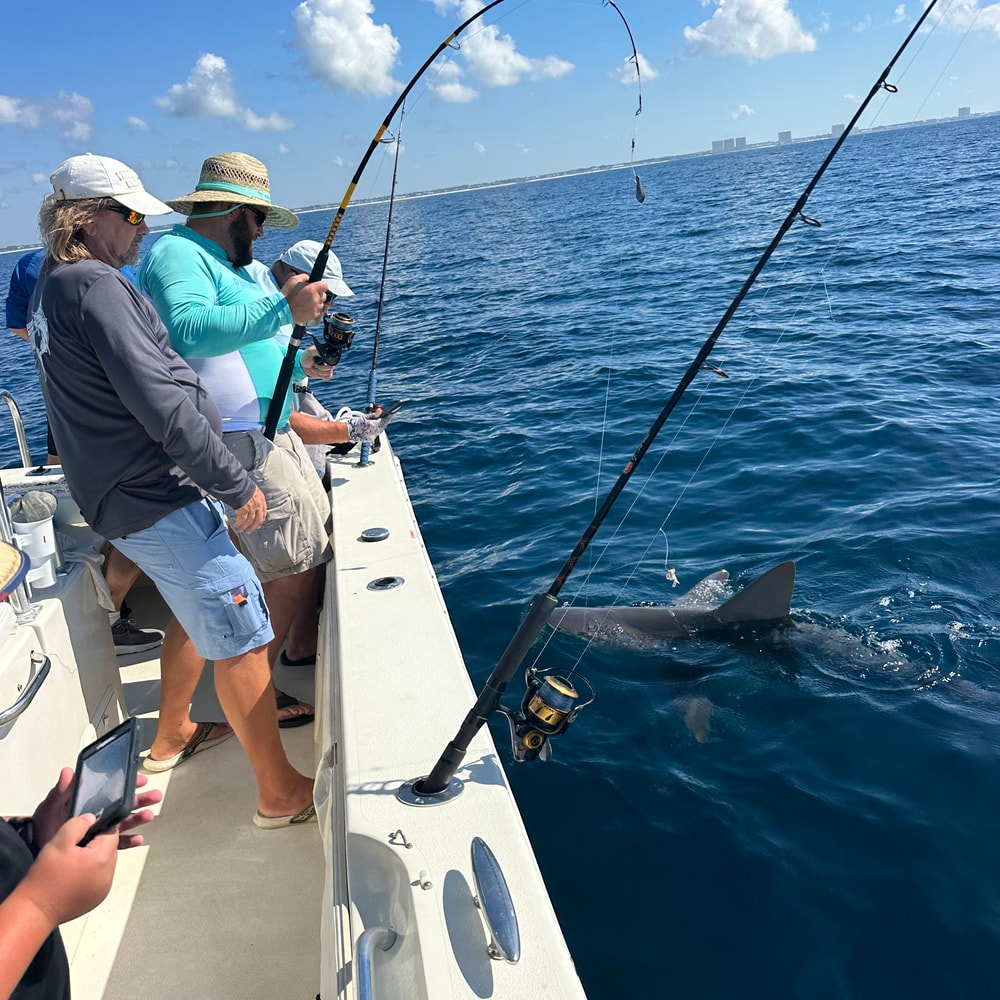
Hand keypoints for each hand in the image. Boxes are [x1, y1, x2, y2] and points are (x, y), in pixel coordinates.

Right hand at [19, 814, 117, 925]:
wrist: (34, 911)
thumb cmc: (44, 879)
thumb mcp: (59, 842)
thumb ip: (79, 824)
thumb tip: (92, 819)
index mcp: (103, 859)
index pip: (112, 833)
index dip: (97, 829)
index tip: (82, 833)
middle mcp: (109, 875)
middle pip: (110, 848)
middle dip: (95, 845)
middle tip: (73, 849)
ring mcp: (104, 889)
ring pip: (106, 863)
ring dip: (93, 860)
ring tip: (72, 864)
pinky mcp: (97, 898)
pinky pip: (100, 878)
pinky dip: (91, 874)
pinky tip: (73, 876)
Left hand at [33, 768, 162, 852]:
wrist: (35, 857)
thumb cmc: (40, 833)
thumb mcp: (48, 809)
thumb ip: (60, 792)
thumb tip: (68, 772)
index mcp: (85, 803)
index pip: (110, 790)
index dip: (126, 785)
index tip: (140, 780)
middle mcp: (94, 816)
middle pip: (122, 805)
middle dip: (140, 800)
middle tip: (154, 796)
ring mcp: (97, 832)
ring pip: (123, 822)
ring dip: (137, 818)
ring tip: (148, 815)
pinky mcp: (97, 848)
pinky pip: (117, 843)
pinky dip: (129, 841)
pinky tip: (137, 838)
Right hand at [232, 486, 266, 532]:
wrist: (238, 483)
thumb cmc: (243, 485)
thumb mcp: (253, 491)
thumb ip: (254, 498)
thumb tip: (250, 503)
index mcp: (261, 499)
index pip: (263, 513)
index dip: (260, 520)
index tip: (258, 525)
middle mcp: (258, 504)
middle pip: (257, 519)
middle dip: (253, 526)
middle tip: (249, 531)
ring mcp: (251, 507)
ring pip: (249, 521)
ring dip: (245, 526)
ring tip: (241, 529)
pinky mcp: (244, 509)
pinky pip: (242, 519)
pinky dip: (239, 523)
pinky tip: (236, 525)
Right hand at [281, 274, 328, 326]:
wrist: (282, 309)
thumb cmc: (287, 294)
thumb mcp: (293, 280)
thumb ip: (304, 277)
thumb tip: (309, 278)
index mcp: (313, 289)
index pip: (325, 285)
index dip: (321, 285)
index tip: (318, 287)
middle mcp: (316, 298)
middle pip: (324, 295)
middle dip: (318, 294)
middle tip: (309, 295)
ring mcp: (316, 308)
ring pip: (321, 304)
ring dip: (316, 303)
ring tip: (306, 302)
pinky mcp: (314, 315)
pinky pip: (319, 312)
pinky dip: (314, 310)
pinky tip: (307, 308)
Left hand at [300, 346, 333, 380]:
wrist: (303, 363)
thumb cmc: (307, 355)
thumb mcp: (310, 351)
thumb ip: (317, 351)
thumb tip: (324, 354)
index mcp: (328, 354)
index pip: (332, 360)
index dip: (325, 363)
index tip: (316, 363)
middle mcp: (330, 361)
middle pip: (331, 368)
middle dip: (320, 368)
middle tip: (314, 364)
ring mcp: (329, 367)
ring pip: (329, 373)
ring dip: (319, 372)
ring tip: (314, 367)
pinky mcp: (326, 373)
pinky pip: (327, 377)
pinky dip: (321, 375)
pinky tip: (316, 371)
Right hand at [345, 409, 393, 444]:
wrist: (349, 432)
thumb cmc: (356, 424)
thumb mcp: (365, 417)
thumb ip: (374, 414)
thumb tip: (380, 410)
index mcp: (373, 425)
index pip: (384, 420)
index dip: (388, 417)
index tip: (390, 413)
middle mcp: (374, 431)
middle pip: (383, 426)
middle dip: (385, 421)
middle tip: (387, 417)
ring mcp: (373, 436)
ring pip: (381, 430)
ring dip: (382, 425)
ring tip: (381, 421)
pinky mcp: (371, 439)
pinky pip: (377, 433)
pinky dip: (378, 429)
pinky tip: (376, 426)